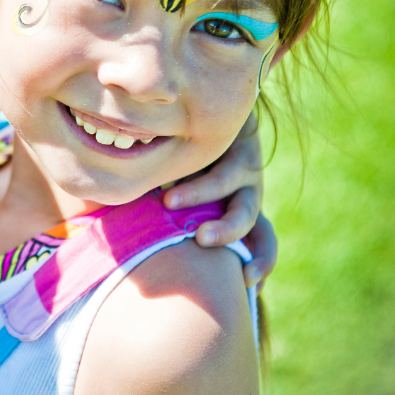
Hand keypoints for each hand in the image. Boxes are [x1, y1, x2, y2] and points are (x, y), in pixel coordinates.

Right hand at [161, 112, 276, 292]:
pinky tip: (164, 174)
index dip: (261, 262)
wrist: (201, 111)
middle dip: (227, 232)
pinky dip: (188, 171)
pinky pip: (212, 158)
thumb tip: (131, 260)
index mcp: (242, 208)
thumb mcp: (176, 196)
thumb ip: (164, 222)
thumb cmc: (178, 165)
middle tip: (202, 240)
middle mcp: (246, 188)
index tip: (248, 283)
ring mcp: (241, 164)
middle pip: (250, 219)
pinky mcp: (229, 138)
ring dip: (199, 195)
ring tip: (168, 201)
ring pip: (226, 184)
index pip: (263, 241)